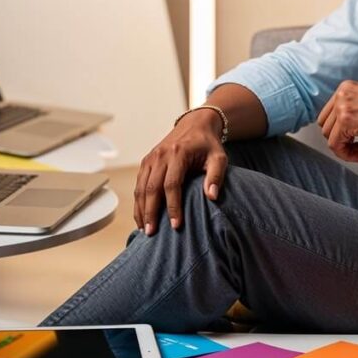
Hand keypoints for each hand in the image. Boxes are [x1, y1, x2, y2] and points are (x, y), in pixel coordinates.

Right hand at [134, 109, 226, 234]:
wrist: (195, 124)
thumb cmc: (208, 144)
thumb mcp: (219, 157)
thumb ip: (216, 176)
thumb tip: (211, 196)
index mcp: (178, 153)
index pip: (172, 184)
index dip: (173, 206)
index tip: (176, 225)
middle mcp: (160, 155)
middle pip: (151, 188)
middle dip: (151, 212)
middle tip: (152, 233)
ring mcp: (151, 158)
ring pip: (141, 187)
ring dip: (141, 209)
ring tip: (144, 230)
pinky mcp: (146, 161)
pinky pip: (139, 184)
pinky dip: (138, 202)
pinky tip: (141, 216)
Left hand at [317, 80, 357, 161]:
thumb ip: (352, 113)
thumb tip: (338, 132)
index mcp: (347, 87)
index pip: (328, 115)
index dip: (340, 132)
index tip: (354, 139)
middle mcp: (343, 93)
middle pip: (325, 126)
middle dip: (341, 140)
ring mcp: (343, 105)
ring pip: (329, 137)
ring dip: (346, 148)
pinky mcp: (346, 121)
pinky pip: (335, 146)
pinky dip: (348, 155)